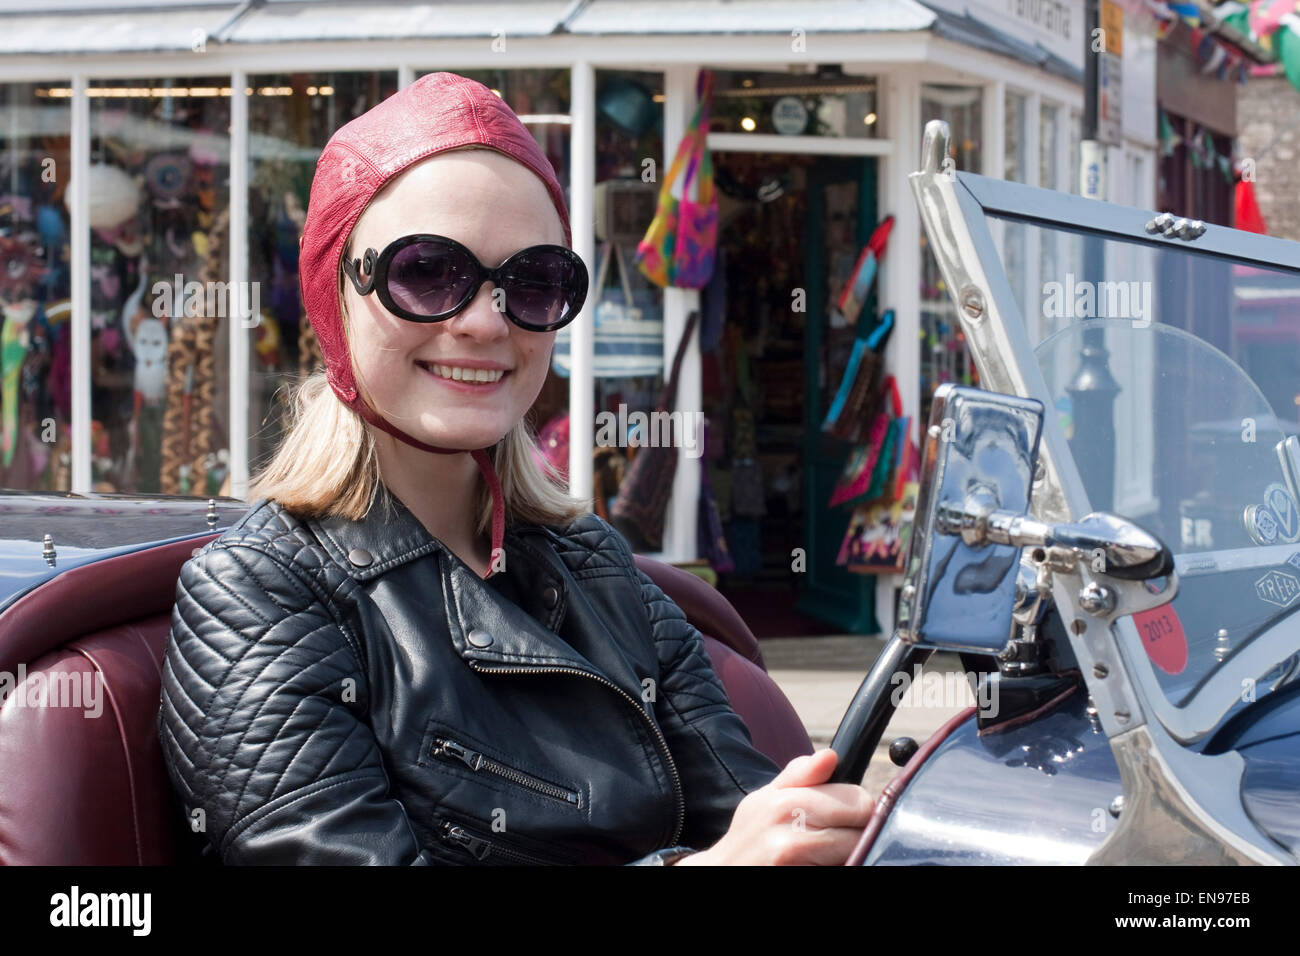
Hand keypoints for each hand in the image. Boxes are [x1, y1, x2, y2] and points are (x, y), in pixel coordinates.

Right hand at [674, 749, 872, 865]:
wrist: (723, 872)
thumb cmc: (751, 835)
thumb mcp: (765, 797)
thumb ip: (800, 774)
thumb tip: (830, 755)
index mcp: (785, 803)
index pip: (857, 802)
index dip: (860, 808)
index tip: (850, 814)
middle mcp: (789, 836)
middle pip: (860, 830)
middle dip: (858, 832)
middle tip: (839, 836)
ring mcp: (793, 863)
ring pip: (854, 854)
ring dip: (850, 853)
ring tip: (828, 851)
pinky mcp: (799, 877)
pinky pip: (839, 867)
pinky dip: (838, 863)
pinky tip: (819, 863)